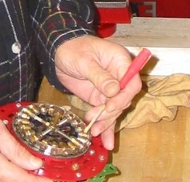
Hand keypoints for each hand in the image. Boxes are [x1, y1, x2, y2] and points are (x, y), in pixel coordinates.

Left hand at [54, 35, 140, 149]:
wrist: (58, 52)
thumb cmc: (72, 49)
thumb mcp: (84, 60)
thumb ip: (99, 76)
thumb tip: (114, 91)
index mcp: (120, 61)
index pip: (131, 82)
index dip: (123, 96)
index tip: (110, 106)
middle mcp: (119, 76)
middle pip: (123, 99)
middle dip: (110, 112)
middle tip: (95, 119)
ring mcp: (110, 89)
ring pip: (114, 110)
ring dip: (106, 122)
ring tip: (94, 132)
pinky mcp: (100, 98)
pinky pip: (106, 114)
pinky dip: (106, 127)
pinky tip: (106, 141)